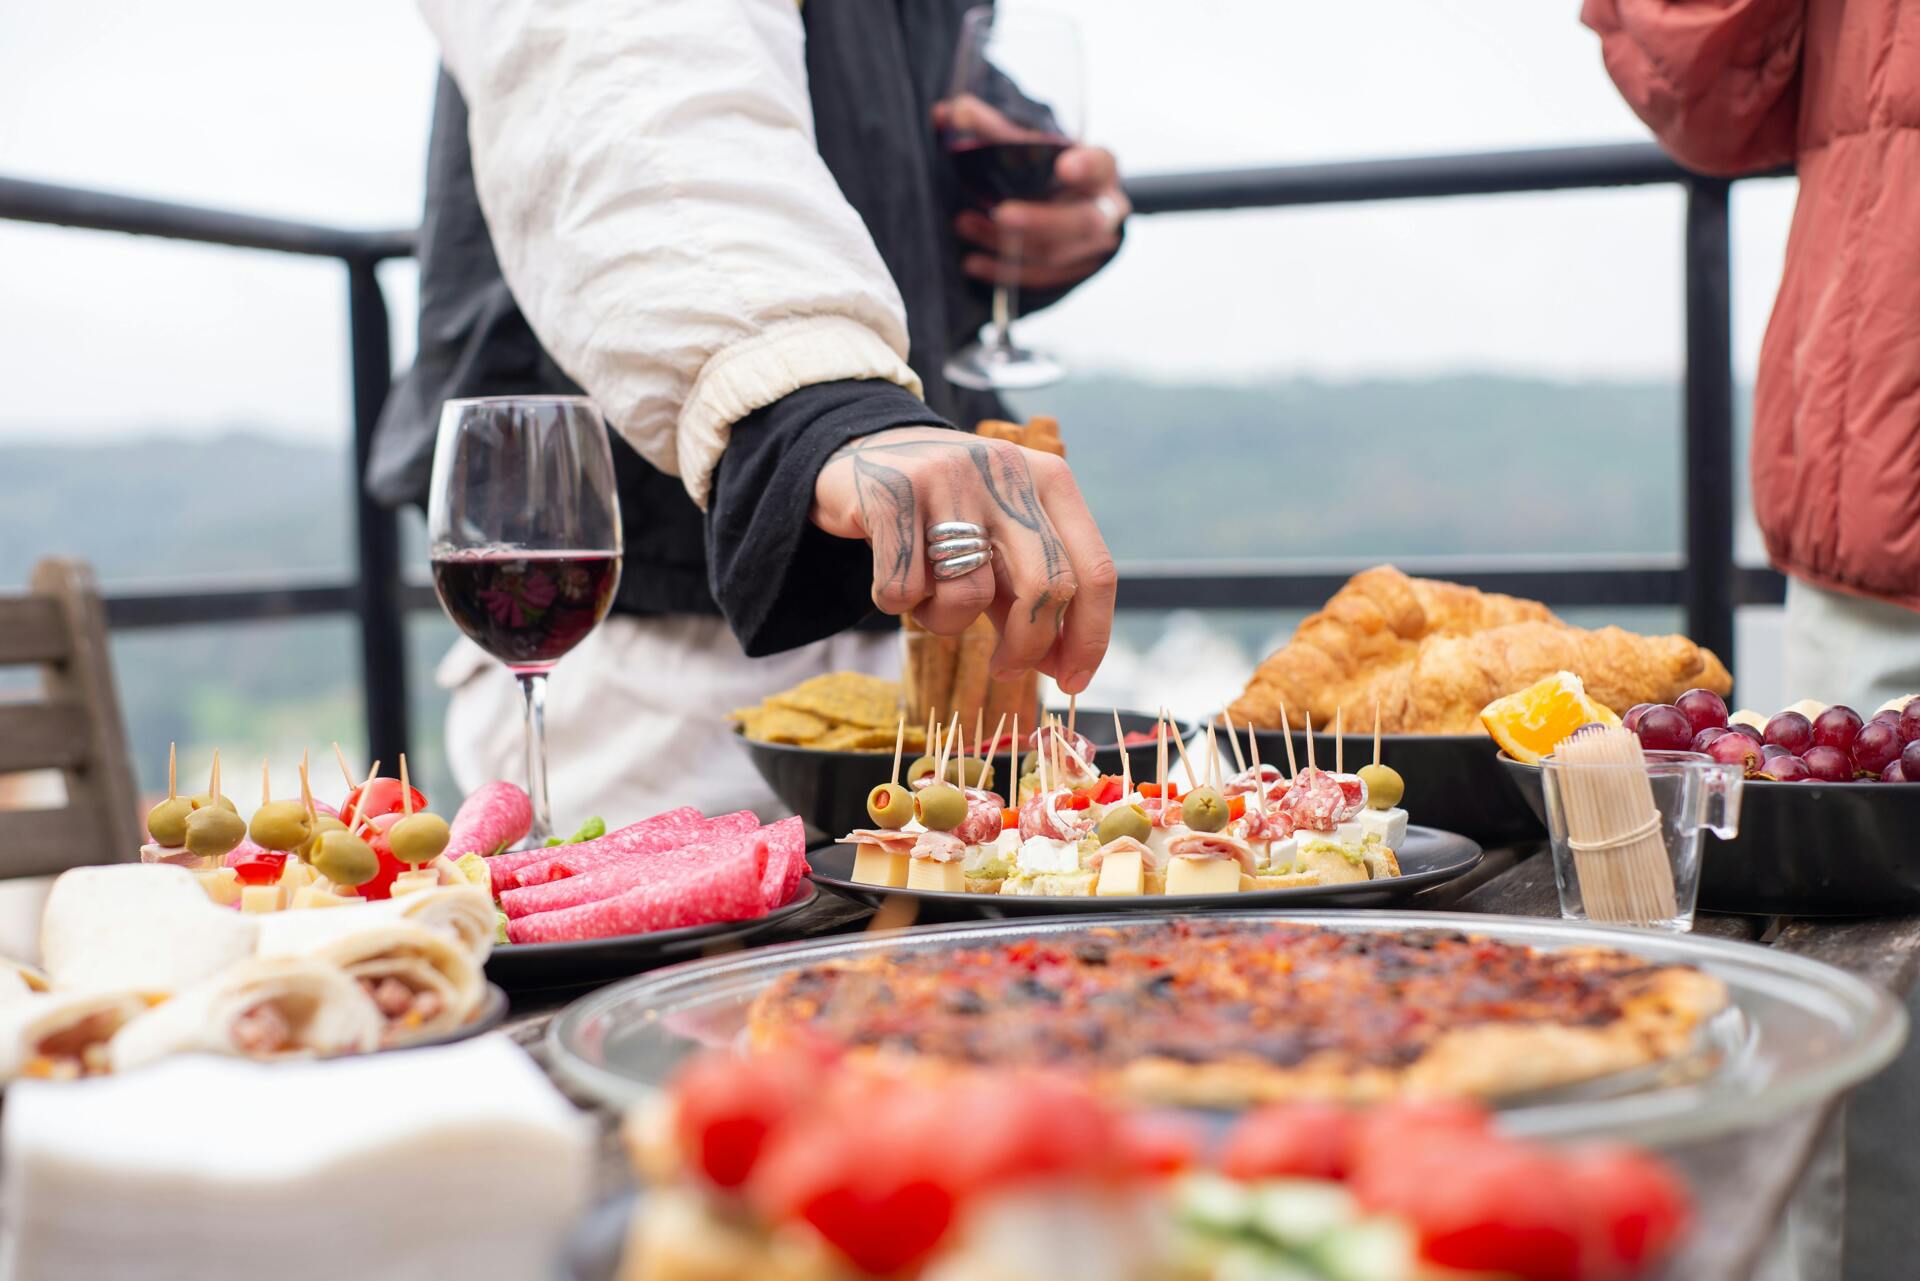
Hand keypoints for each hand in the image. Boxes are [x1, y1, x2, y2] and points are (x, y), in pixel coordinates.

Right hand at [812, 426, 1115, 691]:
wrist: (862, 454)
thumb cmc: (944, 514)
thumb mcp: (998, 545)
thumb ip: (1031, 598)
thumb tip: (1065, 667)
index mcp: (1050, 479)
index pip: (1094, 570)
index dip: (1090, 637)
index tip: (1072, 681)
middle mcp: (1008, 470)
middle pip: (1046, 585)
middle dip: (1028, 646)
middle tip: (1005, 671)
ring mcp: (950, 476)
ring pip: (968, 595)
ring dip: (944, 620)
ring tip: (926, 596)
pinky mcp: (893, 491)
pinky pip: (904, 589)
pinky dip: (896, 602)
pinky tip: (891, 574)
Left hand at [934, 95, 1127, 290]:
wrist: (1073, 206)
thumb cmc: (1050, 170)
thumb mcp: (1031, 147)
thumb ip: (992, 128)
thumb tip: (948, 112)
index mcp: (1101, 171)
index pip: (1102, 164)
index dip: (1087, 166)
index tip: (1064, 166)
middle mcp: (1105, 210)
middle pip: (1084, 222)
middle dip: (1040, 220)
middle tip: (1001, 214)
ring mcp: (1093, 248)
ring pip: (1055, 252)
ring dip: (1007, 243)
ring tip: (964, 224)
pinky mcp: (1073, 273)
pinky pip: (1040, 279)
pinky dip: (1004, 272)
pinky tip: (972, 263)